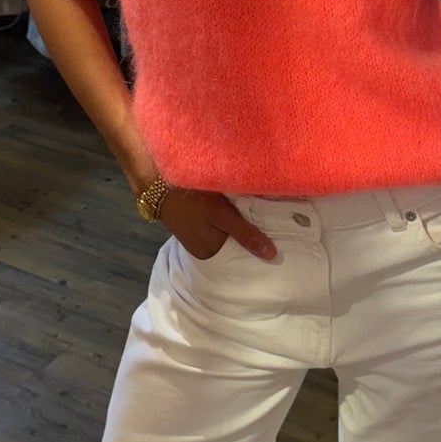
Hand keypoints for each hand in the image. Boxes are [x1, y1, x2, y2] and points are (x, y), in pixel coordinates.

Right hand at [160, 188, 277, 263]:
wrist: (158, 182)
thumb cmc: (191, 198)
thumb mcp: (221, 214)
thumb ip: (245, 234)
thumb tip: (271, 255)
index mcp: (210, 253)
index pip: (241, 259)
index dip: (259, 251)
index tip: (282, 245)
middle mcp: (204, 250)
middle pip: (235, 248)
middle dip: (253, 239)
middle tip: (279, 230)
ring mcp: (199, 237)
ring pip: (228, 237)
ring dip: (242, 229)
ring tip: (266, 222)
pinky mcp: (198, 224)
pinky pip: (220, 228)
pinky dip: (231, 222)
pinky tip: (243, 214)